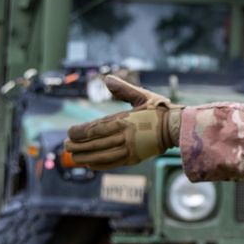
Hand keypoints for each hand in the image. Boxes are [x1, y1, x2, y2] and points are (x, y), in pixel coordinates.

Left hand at [64, 75, 182, 169]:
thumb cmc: (160, 110)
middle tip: (66, 146)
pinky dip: (101, 165)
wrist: (177, 127)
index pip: (97, 127)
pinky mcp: (135, 157)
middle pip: (97, 143)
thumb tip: (107, 78)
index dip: (81, 132)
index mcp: (125, 120)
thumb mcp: (142, 96)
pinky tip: (91, 165)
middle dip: (79, 146)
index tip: (69, 133)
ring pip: (103, 155)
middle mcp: (126, 136)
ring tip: (74, 158)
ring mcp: (130, 148)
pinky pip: (114, 163)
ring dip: (86, 157)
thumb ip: (123, 89)